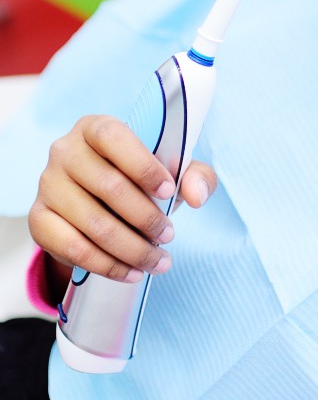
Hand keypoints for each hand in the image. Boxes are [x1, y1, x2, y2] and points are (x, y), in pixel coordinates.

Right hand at [28, 115, 216, 284]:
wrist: (100, 204)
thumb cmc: (140, 179)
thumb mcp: (172, 172)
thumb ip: (195, 176)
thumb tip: (197, 195)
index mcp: (96, 127)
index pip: (114, 139)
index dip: (143, 166)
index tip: (169, 192)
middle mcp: (65, 151)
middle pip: (108, 186)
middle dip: (146, 218)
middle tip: (169, 236)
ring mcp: (47, 185)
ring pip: (93, 223)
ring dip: (131, 248)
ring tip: (157, 261)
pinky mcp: (39, 220)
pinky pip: (73, 248)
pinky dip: (107, 265)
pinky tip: (130, 272)